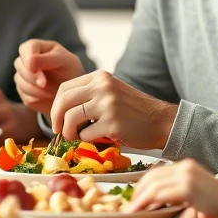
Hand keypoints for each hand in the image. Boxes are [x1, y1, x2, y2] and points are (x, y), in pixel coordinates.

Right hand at [14, 39, 83, 114]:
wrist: (72, 90)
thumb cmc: (69, 70)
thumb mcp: (64, 61)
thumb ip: (47, 59)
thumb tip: (30, 62)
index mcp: (35, 47)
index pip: (25, 49)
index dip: (28, 60)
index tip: (35, 69)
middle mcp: (25, 60)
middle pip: (20, 67)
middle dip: (34, 78)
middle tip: (48, 84)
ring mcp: (22, 76)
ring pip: (21, 83)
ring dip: (38, 90)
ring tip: (54, 91)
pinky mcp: (23, 92)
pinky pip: (25, 97)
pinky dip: (38, 99)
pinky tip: (49, 96)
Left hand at [49, 70, 175, 148]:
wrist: (162, 121)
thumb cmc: (133, 111)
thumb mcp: (111, 92)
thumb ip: (89, 95)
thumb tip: (60, 112)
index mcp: (100, 78)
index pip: (64, 88)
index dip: (56, 106)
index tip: (58, 119)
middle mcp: (102, 87)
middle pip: (63, 101)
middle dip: (56, 119)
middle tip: (60, 131)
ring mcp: (107, 104)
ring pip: (71, 118)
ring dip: (69, 132)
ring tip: (77, 137)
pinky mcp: (113, 123)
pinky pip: (85, 134)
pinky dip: (87, 140)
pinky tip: (99, 138)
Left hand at [128, 160, 217, 217]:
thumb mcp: (198, 190)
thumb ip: (181, 189)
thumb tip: (161, 198)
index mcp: (186, 166)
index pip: (157, 172)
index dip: (143, 184)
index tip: (135, 195)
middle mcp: (184, 167)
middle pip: (152, 177)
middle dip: (138, 190)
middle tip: (130, 204)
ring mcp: (186, 177)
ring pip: (153, 185)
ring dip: (139, 198)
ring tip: (132, 209)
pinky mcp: (188, 189)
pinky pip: (160, 195)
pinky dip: (147, 202)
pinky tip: (141, 210)